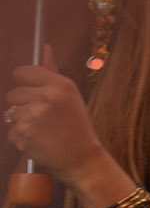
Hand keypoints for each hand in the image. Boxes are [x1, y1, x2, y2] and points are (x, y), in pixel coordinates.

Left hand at [7, 45, 110, 183]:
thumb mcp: (71, 97)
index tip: (29, 90)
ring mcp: (33, 116)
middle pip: (13, 94)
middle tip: (42, 117)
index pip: (23, 71)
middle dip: (22, 105)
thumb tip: (44, 47)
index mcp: (61, 85)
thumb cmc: (77, 127)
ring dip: (21, 122)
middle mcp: (47, 97)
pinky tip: (38, 141)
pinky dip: (20, 137)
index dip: (23, 81)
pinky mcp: (23, 133)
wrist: (82, 159)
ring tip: (42, 130)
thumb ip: (52, 73)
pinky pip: (10, 131)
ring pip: (10, 113)